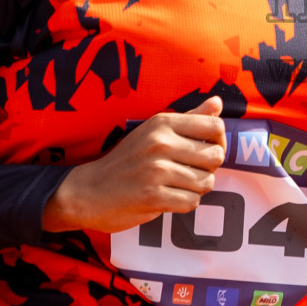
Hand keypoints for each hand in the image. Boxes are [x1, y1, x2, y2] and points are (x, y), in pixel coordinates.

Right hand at [41, 96, 226, 233]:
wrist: (88, 191)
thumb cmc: (127, 160)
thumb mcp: (153, 131)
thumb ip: (189, 118)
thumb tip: (218, 102)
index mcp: (163, 123)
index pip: (215, 126)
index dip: (218, 141)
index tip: (204, 150)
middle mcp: (161, 143)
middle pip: (216, 156)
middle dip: (208, 168)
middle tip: (188, 172)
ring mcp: (156, 170)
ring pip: (206, 182)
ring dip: (195, 189)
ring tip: (175, 185)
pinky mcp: (153, 197)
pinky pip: (191, 202)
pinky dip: (183, 203)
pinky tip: (167, 198)